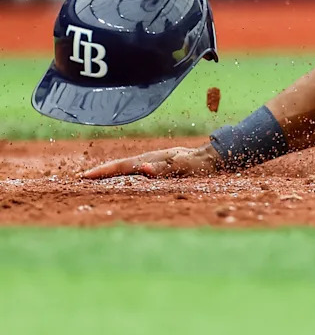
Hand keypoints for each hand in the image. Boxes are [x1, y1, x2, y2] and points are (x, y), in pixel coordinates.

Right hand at [81, 144, 220, 178]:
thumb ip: (164, 169)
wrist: (211, 157)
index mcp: (150, 160)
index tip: (85, 176)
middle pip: (120, 165)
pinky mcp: (157, 165)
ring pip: (126, 167)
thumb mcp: (183, 166)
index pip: (122, 166)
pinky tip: (118, 177)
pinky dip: (122, 173)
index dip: (103, 172)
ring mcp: (152, 161)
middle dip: (101, 171)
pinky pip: (135, 170)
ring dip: (110, 172)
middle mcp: (149, 159)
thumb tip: (143, 169)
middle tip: (82, 178)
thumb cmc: (198, 164)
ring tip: (93, 178)